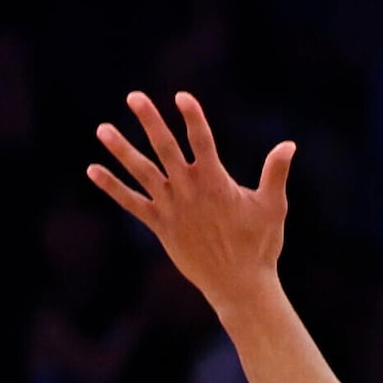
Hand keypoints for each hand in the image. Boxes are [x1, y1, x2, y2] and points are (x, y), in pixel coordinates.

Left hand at [88, 92, 292, 303]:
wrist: (239, 285)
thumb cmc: (260, 245)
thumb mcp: (273, 207)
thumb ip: (275, 173)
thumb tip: (289, 144)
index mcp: (216, 183)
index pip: (203, 143)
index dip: (193, 119)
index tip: (182, 96)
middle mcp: (189, 192)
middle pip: (165, 149)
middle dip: (150, 122)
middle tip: (134, 97)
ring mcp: (171, 208)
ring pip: (142, 173)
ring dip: (122, 150)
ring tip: (102, 129)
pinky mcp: (160, 225)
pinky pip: (131, 203)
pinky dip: (112, 187)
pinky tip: (93, 170)